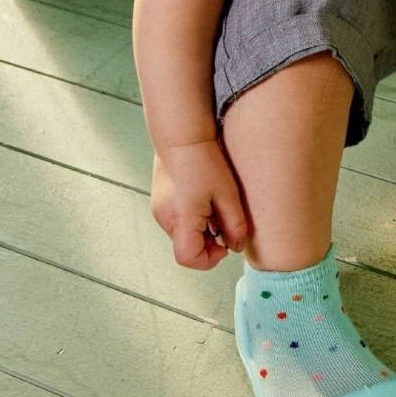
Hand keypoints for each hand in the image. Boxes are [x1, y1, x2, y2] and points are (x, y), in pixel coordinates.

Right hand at [150, 138, 247, 269]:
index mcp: (181, 219)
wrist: (182, 137)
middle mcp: (165, 219)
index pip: (188, 258)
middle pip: (187, 248)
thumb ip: (234, 225)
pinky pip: (178, 223)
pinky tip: (204, 201)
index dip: (209, 259)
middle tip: (224, 222)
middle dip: (209, 243)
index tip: (225, 245)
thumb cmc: (205, 162)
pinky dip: (193, 221)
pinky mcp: (160, 203)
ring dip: (202, 231)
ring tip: (215, 208)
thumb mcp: (228, 194)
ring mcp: (159, 211)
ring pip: (183, 236)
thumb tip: (235, 247)